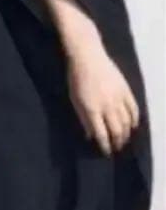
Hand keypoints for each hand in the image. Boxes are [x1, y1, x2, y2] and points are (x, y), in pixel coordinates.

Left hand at [65, 38, 140, 154]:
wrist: (88, 57)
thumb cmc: (76, 79)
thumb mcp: (75, 101)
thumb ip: (83, 119)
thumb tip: (90, 136)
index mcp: (92, 110)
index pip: (102, 134)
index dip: (105, 146)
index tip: (106, 152)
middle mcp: (107, 106)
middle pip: (116, 130)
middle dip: (117, 142)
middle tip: (117, 148)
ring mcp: (119, 98)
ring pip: (127, 122)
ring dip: (126, 133)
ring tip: (124, 139)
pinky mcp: (126, 90)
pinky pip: (134, 109)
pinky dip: (135, 119)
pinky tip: (133, 125)